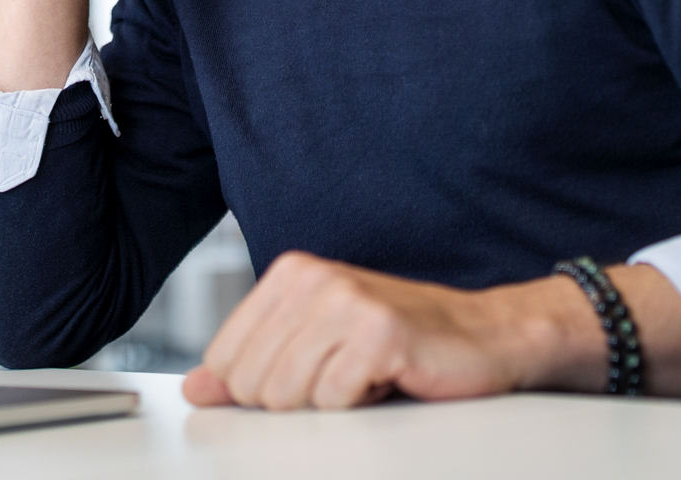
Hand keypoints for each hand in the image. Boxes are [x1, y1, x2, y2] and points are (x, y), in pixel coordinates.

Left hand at [181, 252, 680, 410]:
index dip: (259, 390)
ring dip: (329, 403)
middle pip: (252, 382)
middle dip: (295, 400)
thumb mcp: (315, 348)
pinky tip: (387, 379)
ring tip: (363, 377)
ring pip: (287, 394)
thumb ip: (252, 366)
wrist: (484, 337)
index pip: (224, 359)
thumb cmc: (399, 343)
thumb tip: (196, 390)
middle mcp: (312, 278)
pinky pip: (333, 399)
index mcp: (289, 274)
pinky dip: (361, 404)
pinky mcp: (378, 331)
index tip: (304, 378)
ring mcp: (345, 301)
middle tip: (341, 378)